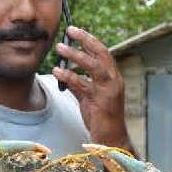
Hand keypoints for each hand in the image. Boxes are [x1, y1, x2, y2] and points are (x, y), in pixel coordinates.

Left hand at [53, 26, 131, 150]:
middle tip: (70, 30)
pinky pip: (82, 84)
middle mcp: (114, 81)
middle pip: (101, 54)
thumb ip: (79, 86)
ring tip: (60, 47)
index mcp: (114, 78)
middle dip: (85, 40)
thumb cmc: (101, 120)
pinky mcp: (100, 102)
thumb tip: (65, 73)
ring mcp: (108, 91)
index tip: (76, 30)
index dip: (89, 40)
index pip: (103, 53)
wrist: (111, 140)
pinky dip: (69, 76)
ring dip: (75, 55)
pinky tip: (57, 70)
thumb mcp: (89, 99)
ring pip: (93, 66)